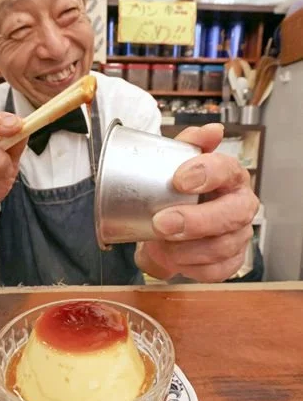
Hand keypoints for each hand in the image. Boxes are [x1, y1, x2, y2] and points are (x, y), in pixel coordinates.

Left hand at [136, 123, 258, 281]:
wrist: (163, 229)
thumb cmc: (174, 196)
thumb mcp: (174, 166)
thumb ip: (187, 145)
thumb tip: (211, 130)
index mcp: (229, 176)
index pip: (227, 169)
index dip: (205, 173)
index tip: (178, 180)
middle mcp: (240, 204)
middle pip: (231, 213)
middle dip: (195, 220)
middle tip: (162, 223)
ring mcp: (238, 235)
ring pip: (223, 246)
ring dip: (187, 249)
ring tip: (160, 245)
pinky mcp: (231, 261)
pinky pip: (217, 270)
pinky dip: (192, 267)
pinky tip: (174, 260)